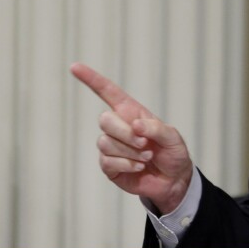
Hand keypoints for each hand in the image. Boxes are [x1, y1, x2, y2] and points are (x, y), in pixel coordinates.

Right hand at [70, 62, 193, 214]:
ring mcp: (112, 147)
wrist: (173, 180)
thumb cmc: (173, 153)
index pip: (109, 92)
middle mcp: (119, 127)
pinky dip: (127, 164)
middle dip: (125, 133)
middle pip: (105, 120)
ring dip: (130, 152)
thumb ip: (156, 129)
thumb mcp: (173, 138)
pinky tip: (139, 167)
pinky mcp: (109, 166)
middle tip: (145, 143)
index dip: (92, 79)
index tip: (75, 67)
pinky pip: (107, 161)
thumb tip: (135, 124)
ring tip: (147, 157)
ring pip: (105, 143)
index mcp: (132, 113)